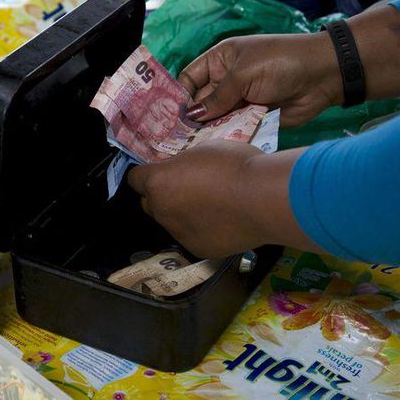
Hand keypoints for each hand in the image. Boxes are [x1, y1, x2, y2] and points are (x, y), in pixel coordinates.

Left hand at [127, 140, 318, 257]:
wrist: (264, 199)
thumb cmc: (234, 166)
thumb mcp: (202, 151)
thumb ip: (182, 165)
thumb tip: (178, 172)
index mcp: (158, 182)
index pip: (135, 179)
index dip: (149, 173)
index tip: (164, 171)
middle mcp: (161, 210)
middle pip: (150, 203)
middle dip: (162, 195)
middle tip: (188, 186)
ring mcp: (178, 233)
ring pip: (171, 221)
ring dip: (182, 213)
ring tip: (212, 205)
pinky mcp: (197, 248)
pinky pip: (191, 235)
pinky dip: (201, 229)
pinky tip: (222, 221)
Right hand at [180, 7, 399, 126]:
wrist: (322, 76)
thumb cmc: (280, 62)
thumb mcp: (243, 74)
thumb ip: (217, 97)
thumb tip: (191, 115)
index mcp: (220, 61)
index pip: (189, 78)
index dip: (178, 96)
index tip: (167, 117)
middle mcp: (226, 82)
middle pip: (200, 102)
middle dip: (190, 119)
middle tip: (175, 140)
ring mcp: (240, 101)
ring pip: (215, 119)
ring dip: (206, 131)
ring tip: (190, 148)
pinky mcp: (254, 118)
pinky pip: (234, 130)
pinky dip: (226, 138)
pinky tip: (213, 149)